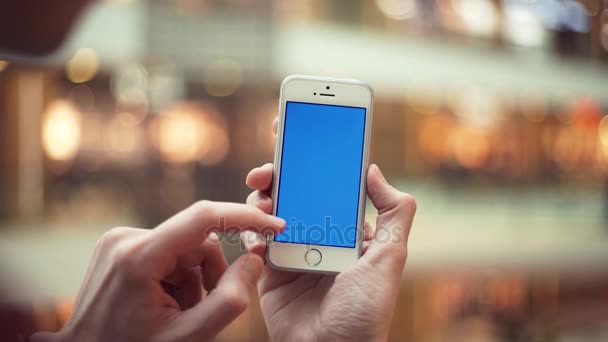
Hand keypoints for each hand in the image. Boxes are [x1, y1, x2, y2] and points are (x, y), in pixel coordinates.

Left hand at [32, 201, 285, 341]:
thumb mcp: (189, 336)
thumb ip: (230, 299)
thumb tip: (255, 260)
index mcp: (139, 258)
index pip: (203, 217)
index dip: (244, 218)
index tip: (274, 226)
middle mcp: (125, 239)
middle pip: (197, 239)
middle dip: (210, 272)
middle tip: (202, 308)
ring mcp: (118, 241)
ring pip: (183, 246)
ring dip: (192, 278)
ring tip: (177, 311)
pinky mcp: (119, 246)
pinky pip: (166, 250)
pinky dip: (176, 276)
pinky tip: (163, 302)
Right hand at [242, 163, 415, 340]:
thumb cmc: (365, 310)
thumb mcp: (391, 257)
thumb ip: (394, 212)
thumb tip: (374, 170)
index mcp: (349, 230)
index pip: (330, 186)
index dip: (314, 162)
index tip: (298, 138)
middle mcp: (321, 237)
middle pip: (296, 194)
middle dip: (280, 175)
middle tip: (267, 168)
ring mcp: (294, 252)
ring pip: (272, 212)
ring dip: (262, 199)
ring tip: (260, 197)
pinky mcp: (271, 270)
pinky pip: (257, 240)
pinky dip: (251, 230)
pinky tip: (254, 231)